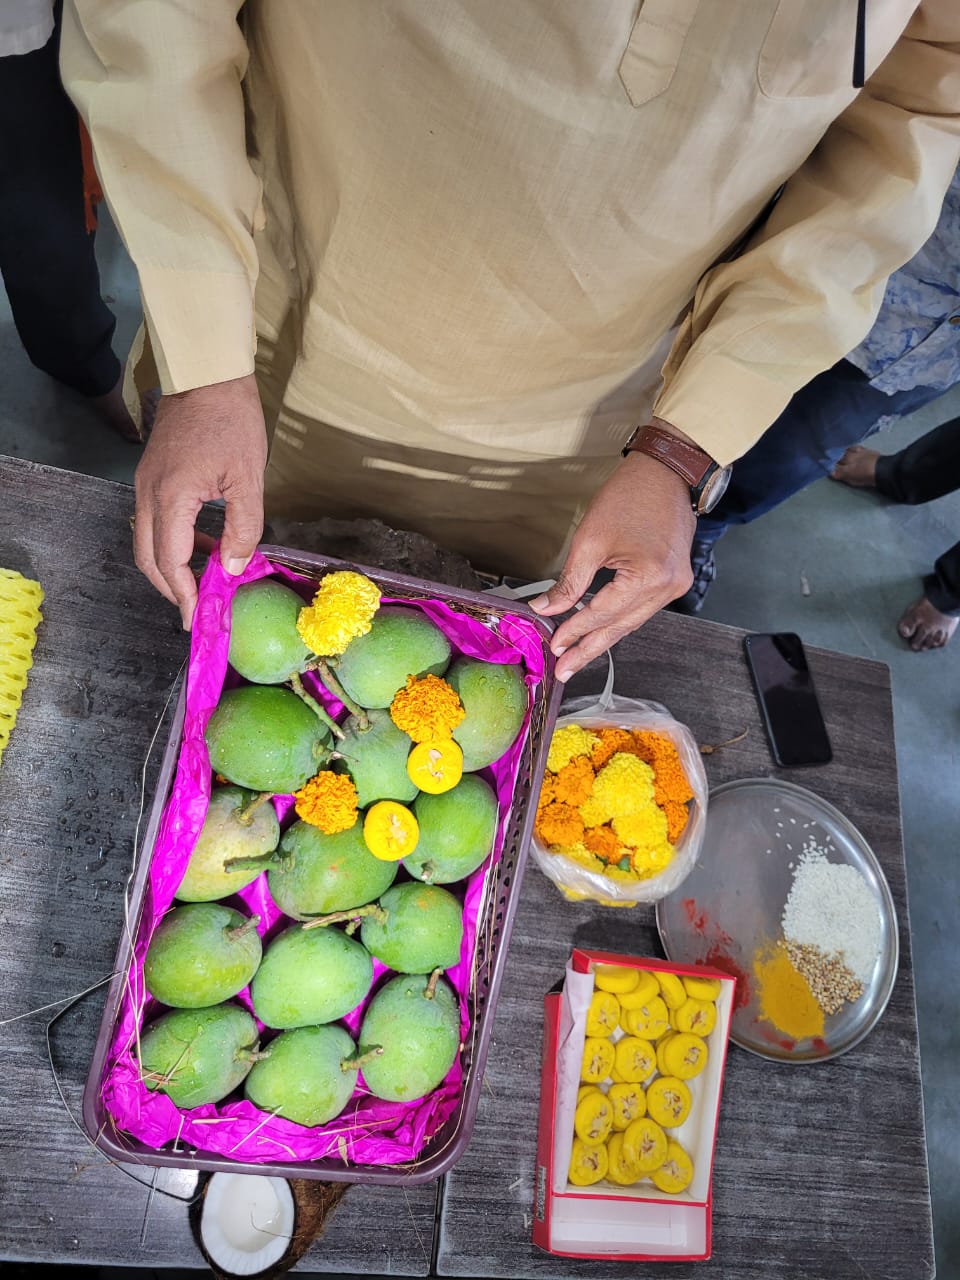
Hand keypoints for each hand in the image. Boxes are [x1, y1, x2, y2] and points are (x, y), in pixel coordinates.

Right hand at [132, 373, 267, 628]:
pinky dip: (173, 542)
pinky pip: (154, 521)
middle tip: (196, 608)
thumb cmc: (231, 420)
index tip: (198, 616)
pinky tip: (204, 544)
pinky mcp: (150, 476)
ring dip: (172, 565)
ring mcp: (144, 484)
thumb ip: (243, 527)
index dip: (184, 593)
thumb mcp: (248, 477)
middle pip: (149, 558)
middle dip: (171, 588)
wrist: (207, 374)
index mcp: (170, 498)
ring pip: (147, 541)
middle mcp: (148, 494)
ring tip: (206, 579)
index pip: (170, 561)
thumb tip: (233, 568)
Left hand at [528, 450, 695, 680]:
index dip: (575, 631)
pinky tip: (600, 630)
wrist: (665, 472)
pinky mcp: (675, 580)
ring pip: (632, 622)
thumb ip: (570, 581)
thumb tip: (547, 607)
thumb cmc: (629, 497)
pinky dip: (619, 619)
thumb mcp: (591, 540)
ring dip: (603, 637)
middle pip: (621, 627)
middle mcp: (668, 588)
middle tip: (564, 669)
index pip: (603, 614)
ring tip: (577, 655)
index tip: (553, 646)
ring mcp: (676, 586)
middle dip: (589, 648)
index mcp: (649, 577)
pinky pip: (642, 608)